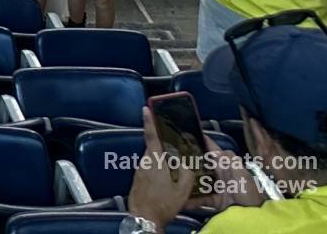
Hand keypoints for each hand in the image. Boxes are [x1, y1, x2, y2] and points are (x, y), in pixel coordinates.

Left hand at [128, 112, 201, 228]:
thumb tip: (188, 161)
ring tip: (175, 166)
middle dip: (164, 144)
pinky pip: (150, 168)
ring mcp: (139, 170)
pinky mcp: (138, 178)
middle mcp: (144, 162)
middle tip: (175, 143)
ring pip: (153, 159)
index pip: (151, 136)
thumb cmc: (163, 204)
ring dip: (162, 159)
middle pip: (154, 147)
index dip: (149, 121)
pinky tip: (167, 179)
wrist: (144, 217)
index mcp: (154, 160)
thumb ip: (187, 172)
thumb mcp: (182, 190)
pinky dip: (158, 168)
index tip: (146, 108)